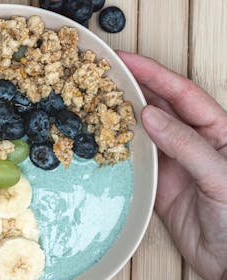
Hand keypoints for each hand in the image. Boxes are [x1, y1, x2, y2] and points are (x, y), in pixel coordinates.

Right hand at [118, 52, 226, 279]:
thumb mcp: (219, 175)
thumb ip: (186, 145)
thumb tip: (150, 115)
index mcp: (217, 130)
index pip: (182, 93)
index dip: (154, 74)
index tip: (126, 62)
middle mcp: (193, 142)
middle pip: (159, 107)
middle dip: (133, 89)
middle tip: (102, 78)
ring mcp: (174, 163)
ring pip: (143, 133)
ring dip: (121, 119)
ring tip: (96, 104)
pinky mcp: (158, 186)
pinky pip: (135, 162)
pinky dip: (118, 152)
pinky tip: (102, 144)